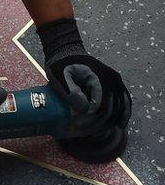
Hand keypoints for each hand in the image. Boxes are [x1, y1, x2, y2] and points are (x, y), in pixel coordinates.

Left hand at [37, 19, 130, 135]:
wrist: (66, 52)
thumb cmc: (61, 64)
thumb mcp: (61, 76)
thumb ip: (71, 91)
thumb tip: (85, 109)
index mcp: (99, 77)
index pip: (99, 106)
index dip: (90, 120)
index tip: (78, 127)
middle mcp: (112, 79)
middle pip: (111, 109)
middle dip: (98, 124)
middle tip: (83, 132)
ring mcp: (115, 82)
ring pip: (120, 107)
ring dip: (109, 122)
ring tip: (96, 132)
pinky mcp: (115, 84)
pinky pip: (124, 101)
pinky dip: (123, 113)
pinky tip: (119, 125)